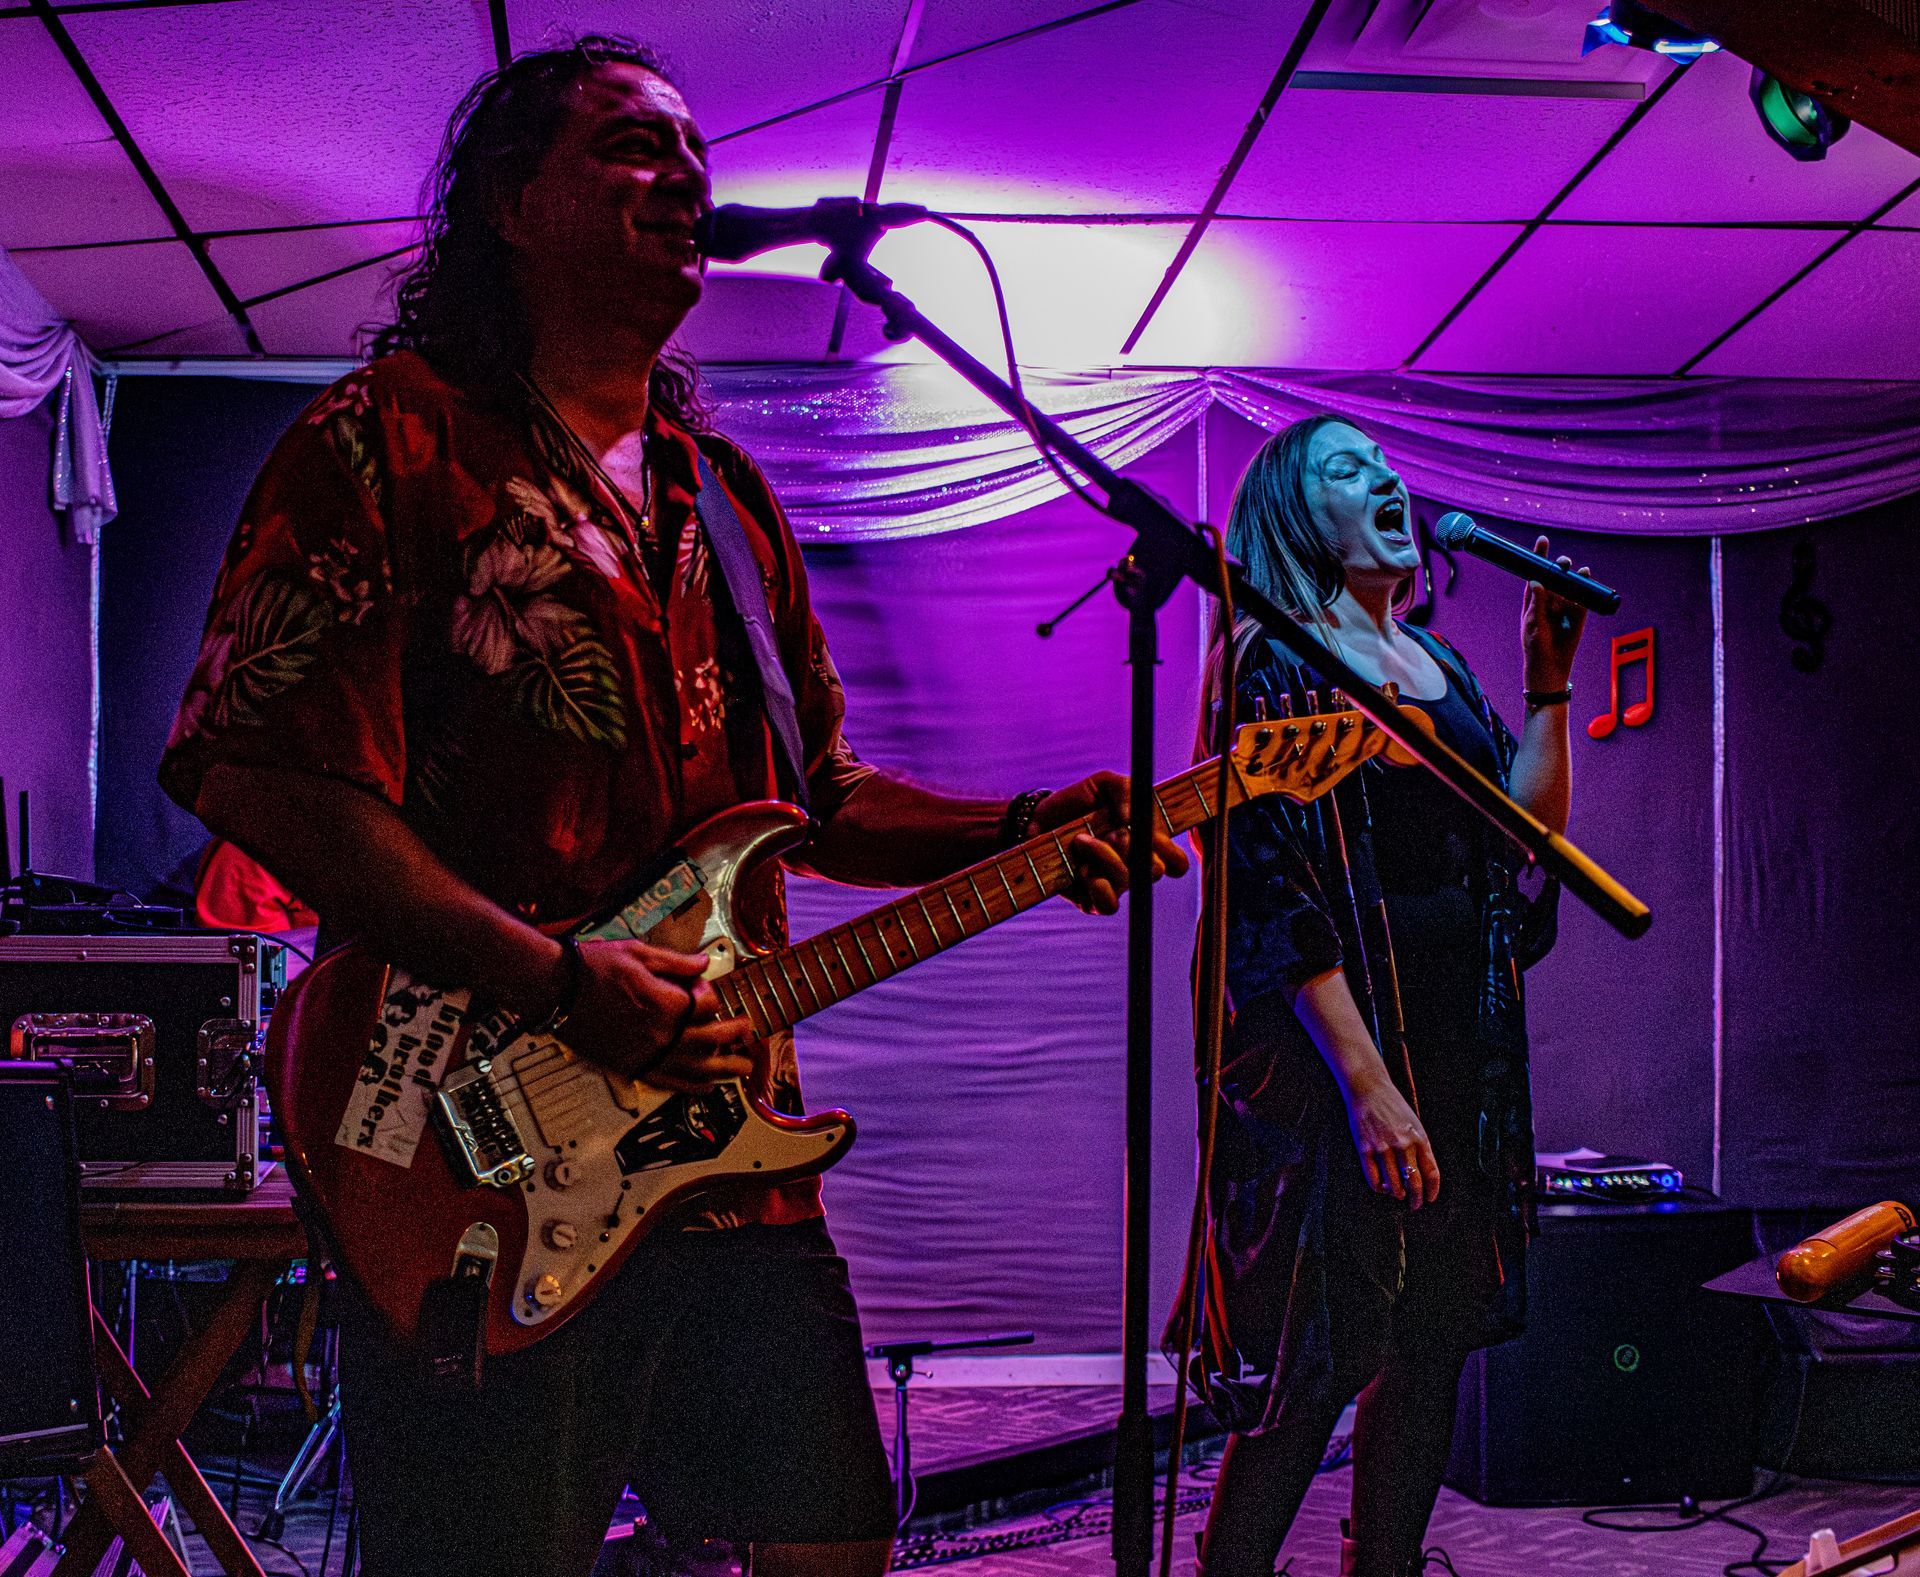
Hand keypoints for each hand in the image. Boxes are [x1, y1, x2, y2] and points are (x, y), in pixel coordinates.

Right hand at [561, 939, 756, 1091]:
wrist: (557, 989)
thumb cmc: (593, 968)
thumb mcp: (641, 954)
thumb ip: (678, 962)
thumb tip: (704, 964)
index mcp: (666, 1004)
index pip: (707, 1005)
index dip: (709, 994)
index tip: (702, 988)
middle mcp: (661, 1034)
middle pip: (710, 1040)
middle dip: (733, 1035)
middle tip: (746, 1031)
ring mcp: (646, 1055)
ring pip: (696, 1068)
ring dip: (723, 1069)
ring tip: (742, 1068)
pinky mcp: (630, 1068)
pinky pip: (669, 1083)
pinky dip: (690, 1086)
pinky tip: (704, 1086)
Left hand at [1032, 771, 1190, 915]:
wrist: (1041, 818)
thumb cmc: (1080, 802)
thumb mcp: (1105, 784)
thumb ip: (1125, 790)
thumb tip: (1130, 817)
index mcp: (1147, 844)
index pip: (1177, 863)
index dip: (1169, 851)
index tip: (1148, 832)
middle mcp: (1135, 868)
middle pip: (1156, 871)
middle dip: (1132, 846)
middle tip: (1112, 832)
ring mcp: (1114, 885)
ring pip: (1128, 881)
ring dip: (1104, 856)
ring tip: (1081, 840)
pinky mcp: (1091, 899)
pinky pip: (1107, 905)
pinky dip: (1097, 886)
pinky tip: (1081, 869)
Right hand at [1343, 1077, 1439, 1207]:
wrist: (1369, 1089)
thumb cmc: (1393, 1107)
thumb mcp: (1414, 1124)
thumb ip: (1420, 1148)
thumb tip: (1421, 1176)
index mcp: (1420, 1138)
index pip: (1431, 1173)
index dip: (1432, 1190)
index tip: (1429, 1198)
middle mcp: (1403, 1145)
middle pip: (1414, 1183)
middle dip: (1416, 1199)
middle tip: (1414, 1205)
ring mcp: (1383, 1147)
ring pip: (1394, 1184)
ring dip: (1397, 1194)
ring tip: (1397, 1194)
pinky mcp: (1365, 1149)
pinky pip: (1373, 1178)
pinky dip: (1379, 1187)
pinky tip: (1382, 1186)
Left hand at [1522, 534, 1590, 692]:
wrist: (1551, 666)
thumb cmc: (1535, 646)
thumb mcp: (1533, 625)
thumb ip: (1536, 604)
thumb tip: (1537, 582)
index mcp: (1534, 599)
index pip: (1536, 573)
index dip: (1539, 557)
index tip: (1543, 540)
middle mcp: (1550, 599)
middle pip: (1555, 576)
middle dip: (1559, 565)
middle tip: (1562, 562)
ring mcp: (1565, 605)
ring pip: (1570, 584)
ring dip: (1573, 575)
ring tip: (1576, 570)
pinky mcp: (1579, 614)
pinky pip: (1583, 597)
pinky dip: (1585, 587)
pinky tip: (1586, 576)